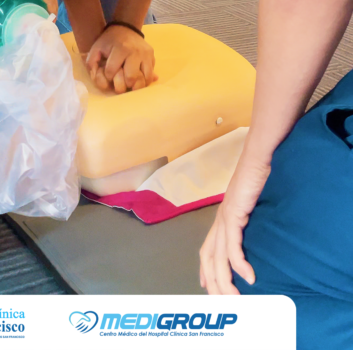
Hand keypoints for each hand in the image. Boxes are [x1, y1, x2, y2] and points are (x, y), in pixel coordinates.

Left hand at [85, 25, 155, 93]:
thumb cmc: (110, 40)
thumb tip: (98, 79)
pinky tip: (137, 79)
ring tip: (130, 84)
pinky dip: (144, 81)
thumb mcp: (97, 47)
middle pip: (131, 78)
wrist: (126, 27)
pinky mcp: (152, 57)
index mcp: (121, 48)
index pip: (112, 72)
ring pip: (145, 79)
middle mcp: (136, 52)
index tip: (108, 73)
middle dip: (123, 83)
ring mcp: (146, 55)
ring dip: (136, 85)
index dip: (107, 76)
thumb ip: (92, 63)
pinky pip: (151, 75)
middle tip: (120, 81)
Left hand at [199, 155, 270, 293]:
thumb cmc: (256, 180)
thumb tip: (251, 238)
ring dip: (226, 281)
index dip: (205, 270)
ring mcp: (224, 218)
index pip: (206, 250)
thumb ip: (245, 222)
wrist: (257, 159)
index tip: (207, 288)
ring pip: (218, 257)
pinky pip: (233, 245)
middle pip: (209, 259)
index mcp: (221, 219)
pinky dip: (240, 263)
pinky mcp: (234, 214)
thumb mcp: (249, 206)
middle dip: (214, 284)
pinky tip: (248, 276)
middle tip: (223, 303)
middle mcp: (218, 221)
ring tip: (235, 299)